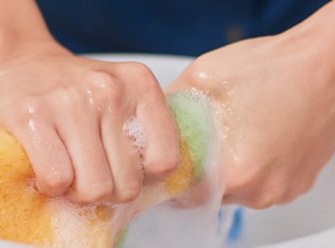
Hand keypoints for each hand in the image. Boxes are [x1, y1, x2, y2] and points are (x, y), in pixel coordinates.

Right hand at [0, 41, 179, 202]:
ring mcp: (71, 101)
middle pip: (128, 184)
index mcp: (141, 85)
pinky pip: (58, 180)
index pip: (166, 160)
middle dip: (108, 190)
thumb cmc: (76, 92)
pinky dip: (52, 187)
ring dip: (78, 191)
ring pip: (95, 188)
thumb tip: (147, 189)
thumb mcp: (121, 97)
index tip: (123, 168)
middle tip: (90, 171)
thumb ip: (140, 134)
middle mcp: (110, 90)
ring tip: (69, 170)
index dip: (144, 177)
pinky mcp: (33, 116)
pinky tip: (46, 169)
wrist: (20, 62)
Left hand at [169, 22, 334, 207]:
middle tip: (201, 140)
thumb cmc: (274, 66)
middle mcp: (261, 190)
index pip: (185, 195)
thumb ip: (171, 107)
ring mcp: (282, 189)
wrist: (326, 64)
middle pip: (210, 193)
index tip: (171, 159)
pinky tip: (252, 139)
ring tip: (231, 135)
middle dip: (199, 169)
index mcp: (236, 171)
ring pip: (236, 189)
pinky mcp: (297, 183)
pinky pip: (260, 183)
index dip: (172, 174)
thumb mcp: (203, 76)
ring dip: (226, 168)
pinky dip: (250, 166)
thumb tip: (153, 122)